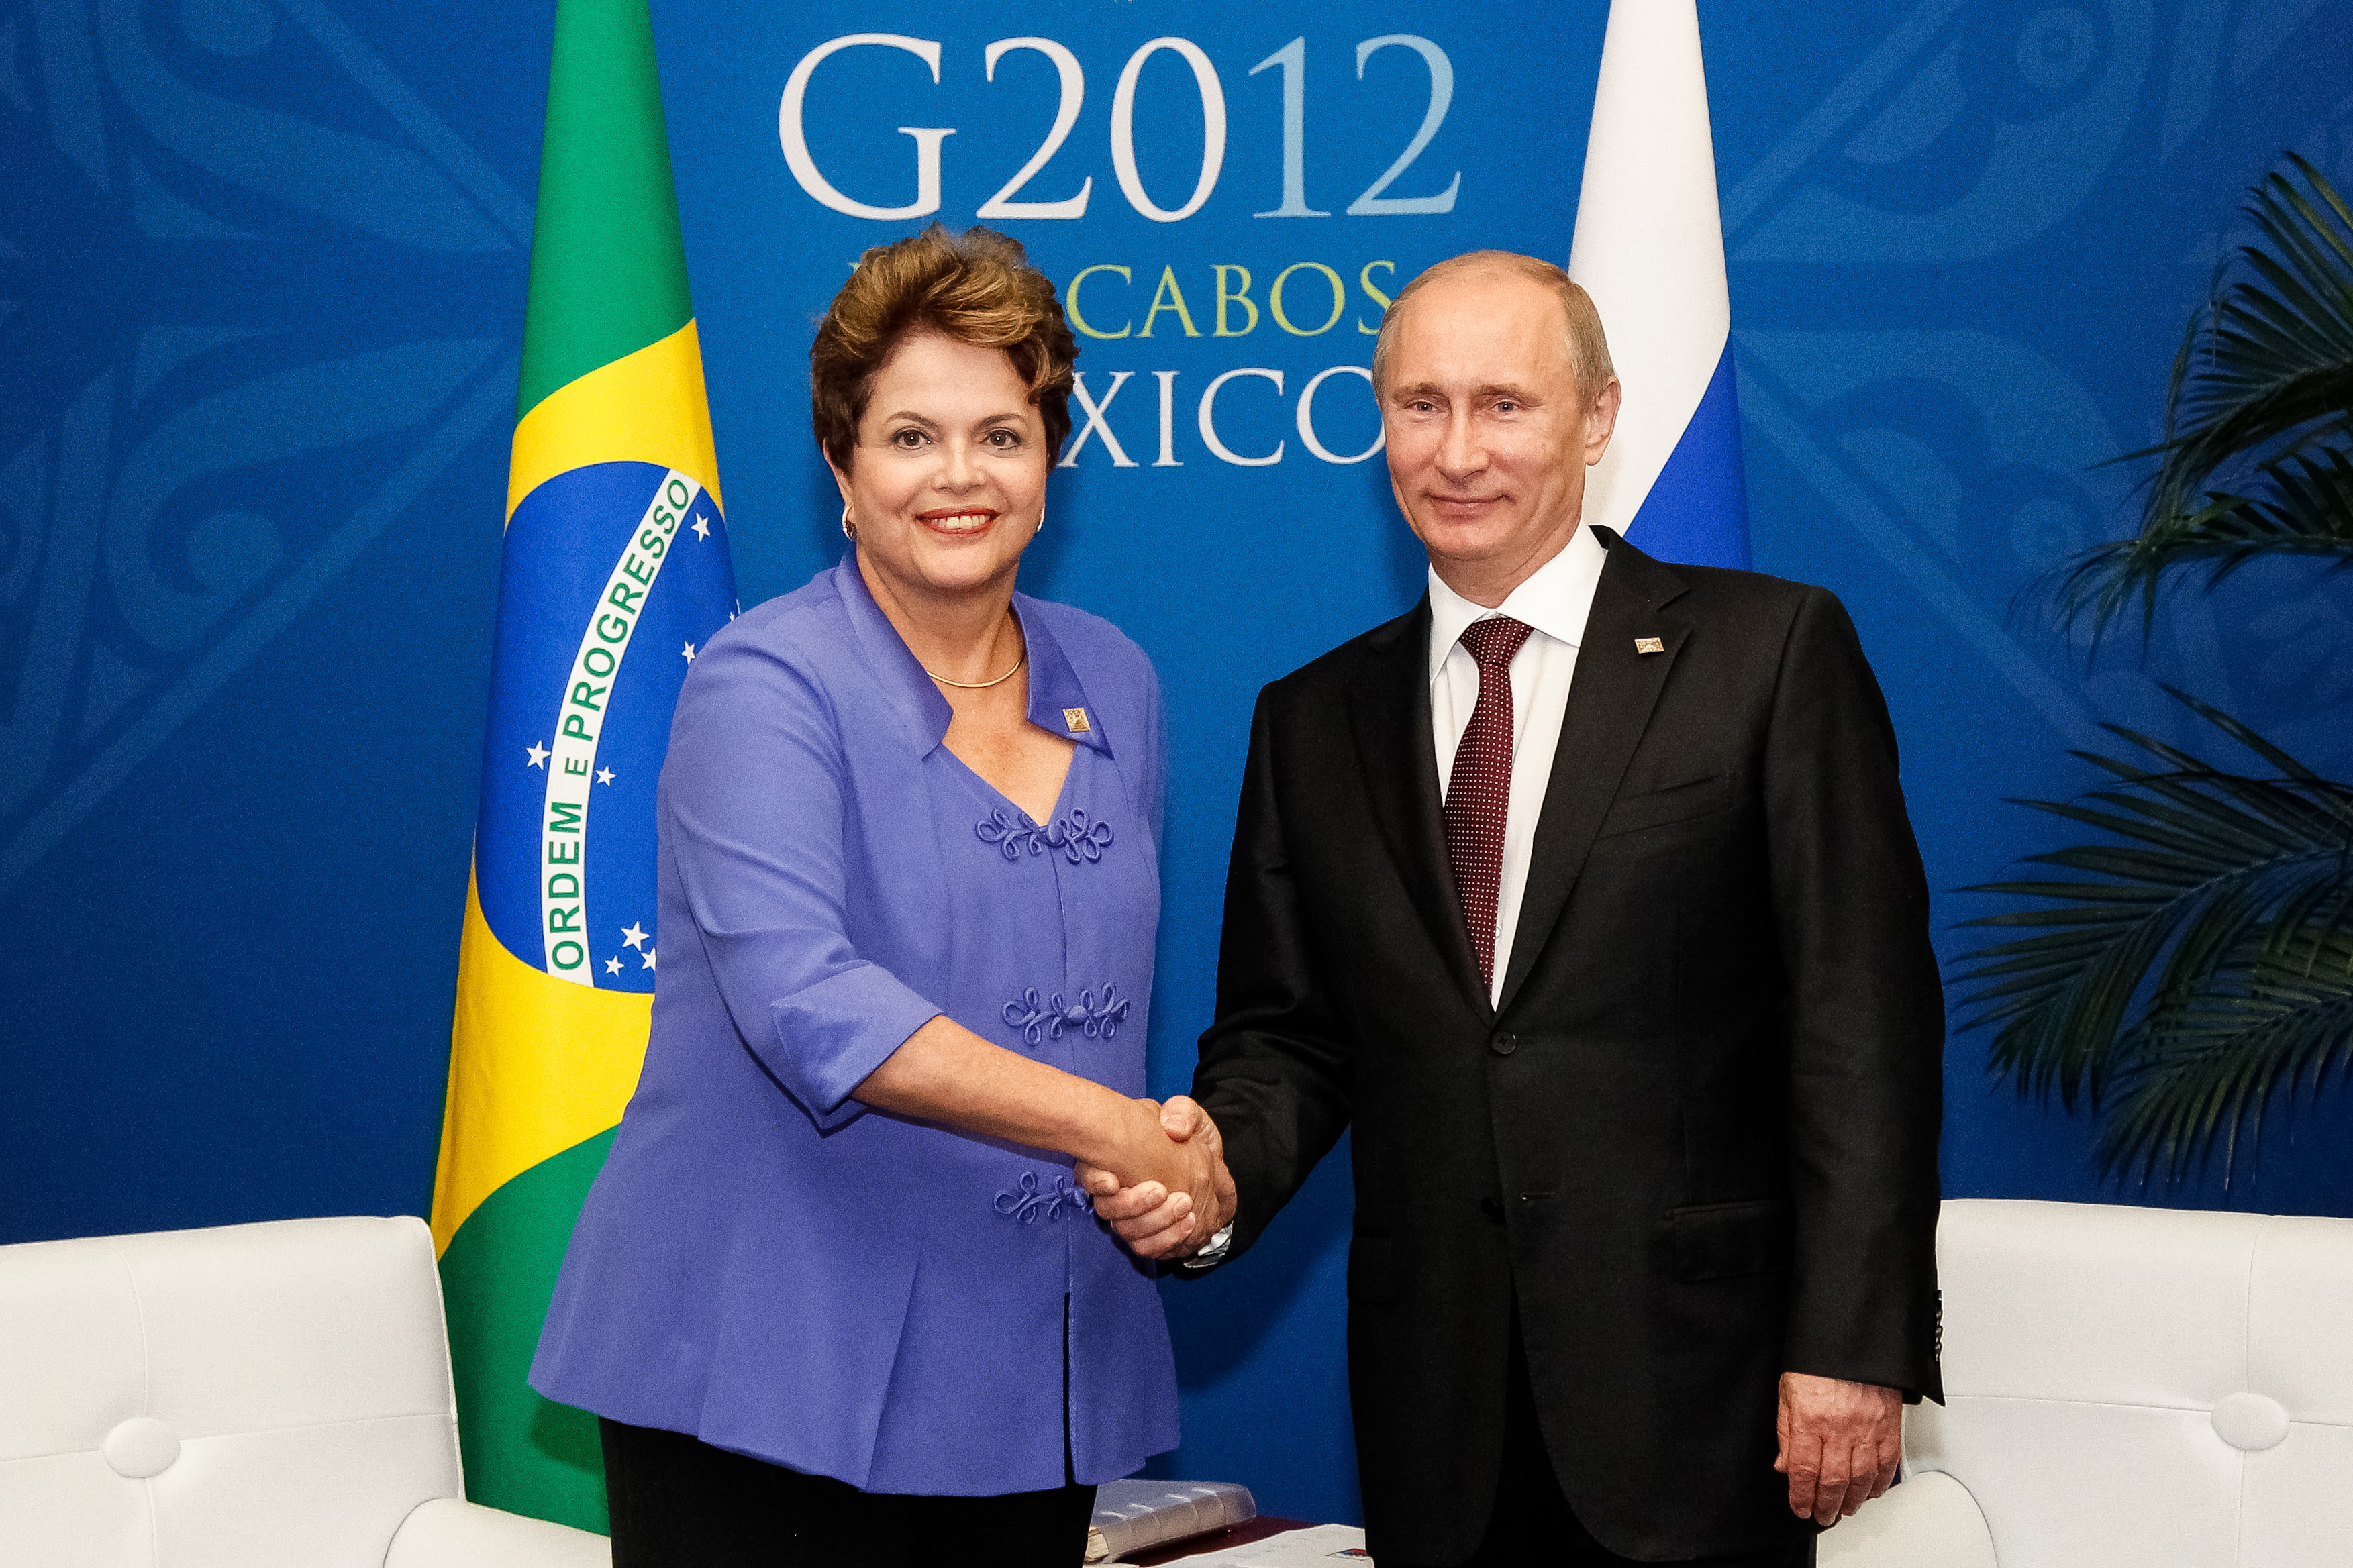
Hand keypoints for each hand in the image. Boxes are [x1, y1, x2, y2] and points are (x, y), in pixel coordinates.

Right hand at [1077, 1097, 1235, 1261]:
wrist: (1207, 1164)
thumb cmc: (1189, 1136)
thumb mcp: (1189, 1116)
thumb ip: (1182, 1112)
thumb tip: (1173, 1128)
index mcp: (1114, 1156)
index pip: (1087, 1171)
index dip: (1093, 1180)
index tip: (1112, 1182)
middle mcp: (1114, 1189)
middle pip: (1107, 1208)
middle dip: (1132, 1204)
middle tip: (1162, 1190)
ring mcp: (1128, 1215)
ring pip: (1126, 1231)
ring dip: (1154, 1221)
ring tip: (1183, 1205)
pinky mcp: (1145, 1234)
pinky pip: (1144, 1247)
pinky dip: (1165, 1239)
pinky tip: (1186, 1223)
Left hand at [1775, 1372, 1901, 1525]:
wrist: (1852, 1337)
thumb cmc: (1817, 1359)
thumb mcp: (1787, 1390)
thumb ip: (1785, 1431)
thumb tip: (1784, 1465)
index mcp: (1810, 1418)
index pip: (1804, 1470)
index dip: (1801, 1496)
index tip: (1800, 1508)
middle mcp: (1839, 1427)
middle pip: (1833, 1481)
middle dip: (1826, 1505)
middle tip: (1822, 1516)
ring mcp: (1867, 1428)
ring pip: (1861, 1478)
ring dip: (1852, 1500)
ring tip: (1844, 1509)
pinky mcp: (1889, 1425)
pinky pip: (1887, 1463)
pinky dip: (1879, 1483)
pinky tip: (1870, 1491)